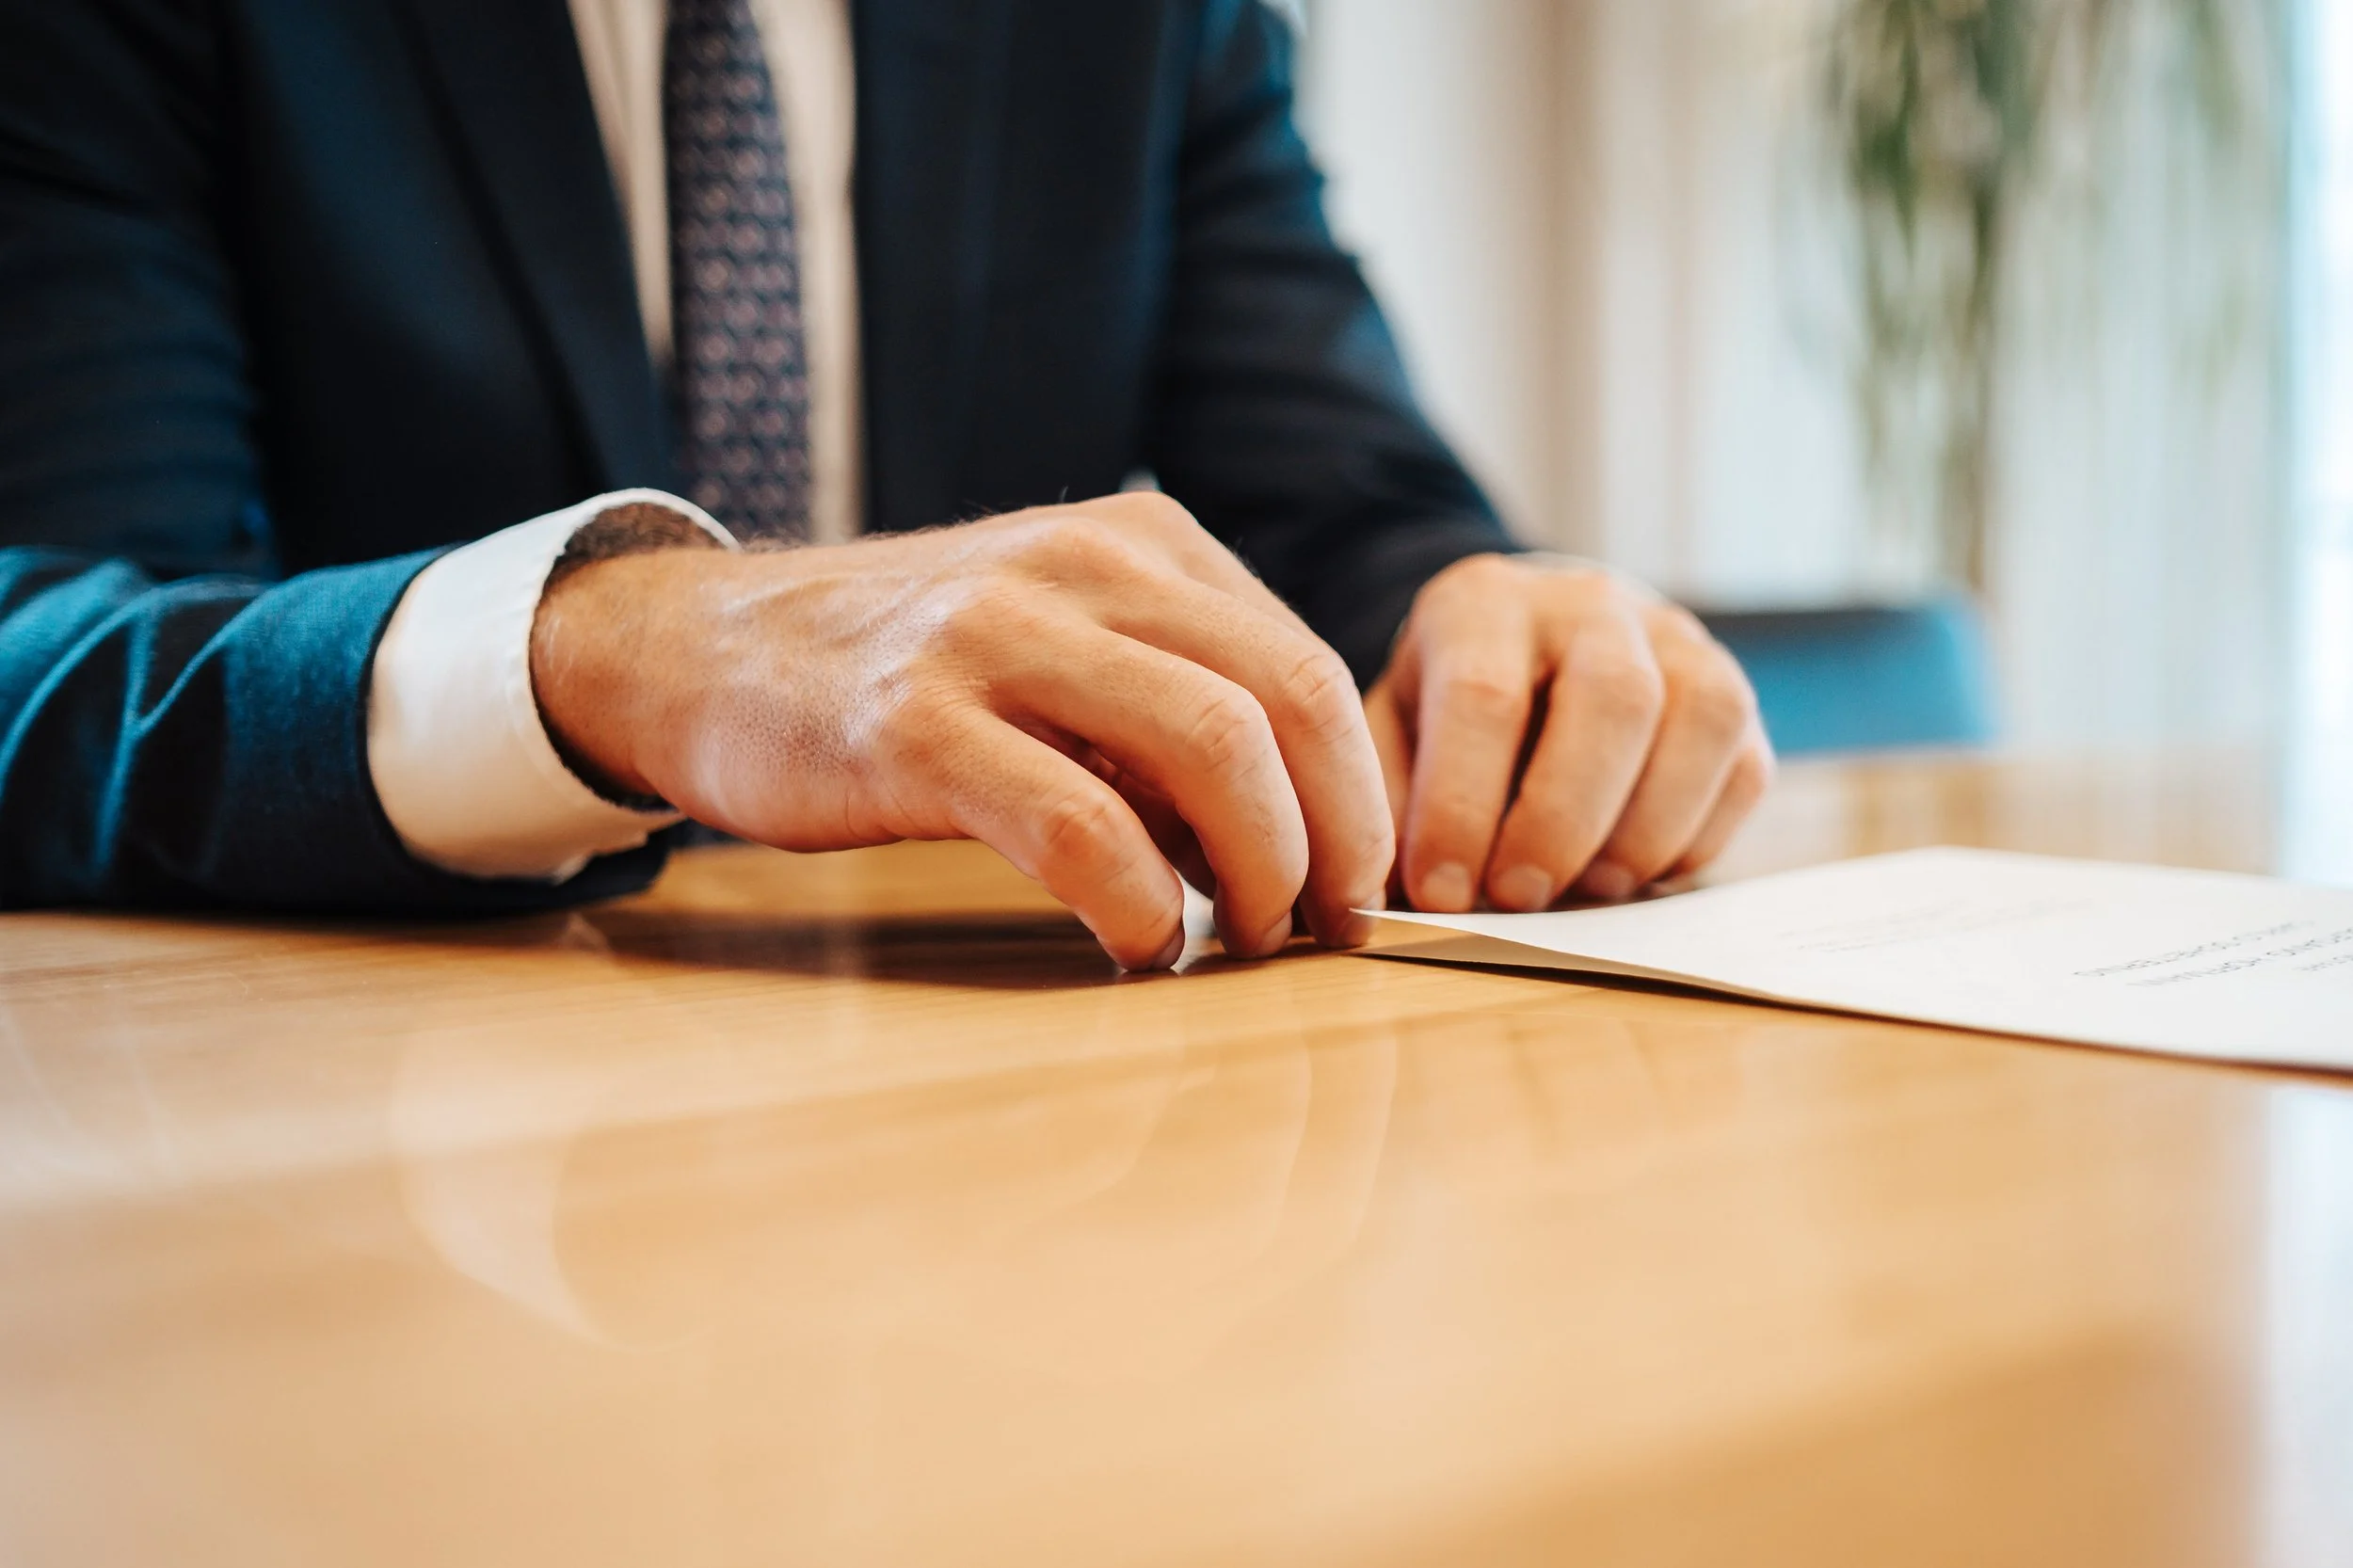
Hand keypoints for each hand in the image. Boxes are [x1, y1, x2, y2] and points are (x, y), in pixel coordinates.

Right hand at [530, 494, 1393, 969]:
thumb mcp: (1058, 639)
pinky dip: (1143, 906)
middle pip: (1287, 700)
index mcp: (1137, 544)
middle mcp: (1081, 568)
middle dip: (1335, 837)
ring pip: (1211, 748)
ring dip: (1260, 871)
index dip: (1358, 794)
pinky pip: (1082, 827)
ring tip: (1243, 941)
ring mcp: (995, 638)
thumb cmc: (903, 671)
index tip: (1355, 886)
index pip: (1306, 667)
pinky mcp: (915, 728)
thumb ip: (1170, 706)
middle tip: (1325, 930)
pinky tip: (1140, 946)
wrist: (702, 648)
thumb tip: (1292, 841)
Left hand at [1364, 554, 1773, 912]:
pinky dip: (1695, 838)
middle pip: (1614, 697)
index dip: (1462, 807)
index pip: (1483, 695)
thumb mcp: (1392, 732)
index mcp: (1485, 603)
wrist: (1524, 648)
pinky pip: (1743, 767)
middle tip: (1521, 898)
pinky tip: (1637, 875)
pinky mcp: (1731, 692)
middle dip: (1565, 818)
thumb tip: (1394, 897)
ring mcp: (1676, 639)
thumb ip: (1390, 803)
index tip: (1442, 891)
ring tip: (1589, 890)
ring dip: (1646, 829)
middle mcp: (1591, 602)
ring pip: (1703, 719)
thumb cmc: (1445, 710)